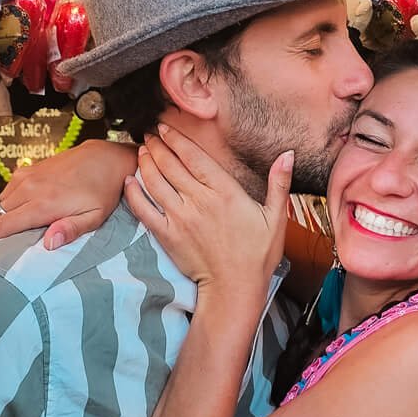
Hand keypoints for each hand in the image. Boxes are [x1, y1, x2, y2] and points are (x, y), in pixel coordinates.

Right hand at [0, 141, 134, 252]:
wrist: (104, 157)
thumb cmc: (102, 191)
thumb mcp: (95, 216)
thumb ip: (72, 230)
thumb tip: (49, 244)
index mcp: (43, 203)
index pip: (1, 227)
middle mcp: (28, 188)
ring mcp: (25, 177)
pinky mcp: (26, 172)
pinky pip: (3, 194)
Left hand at [125, 125, 290, 301]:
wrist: (234, 288)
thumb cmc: (257, 255)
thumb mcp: (276, 218)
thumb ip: (279, 183)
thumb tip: (288, 155)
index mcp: (225, 192)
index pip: (194, 157)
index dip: (177, 139)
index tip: (166, 128)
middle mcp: (199, 201)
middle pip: (171, 165)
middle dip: (158, 146)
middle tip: (151, 134)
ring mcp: (180, 218)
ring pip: (155, 182)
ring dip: (146, 162)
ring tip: (142, 150)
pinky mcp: (167, 235)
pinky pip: (144, 209)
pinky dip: (134, 193)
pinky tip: (129, 181)